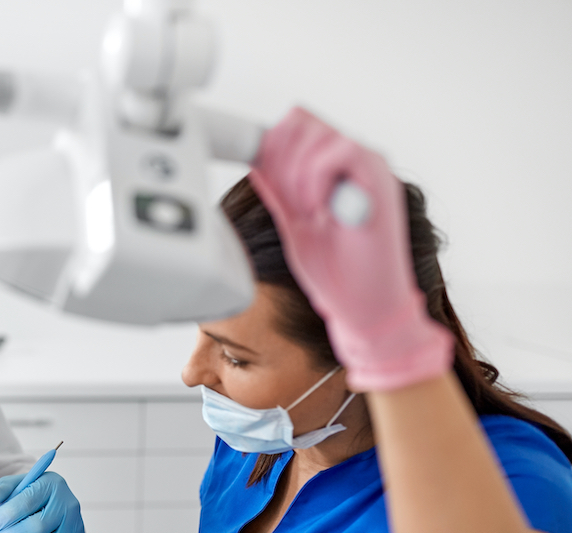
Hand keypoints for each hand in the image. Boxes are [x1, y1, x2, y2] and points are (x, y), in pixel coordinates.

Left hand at [249, 107, 452, 391]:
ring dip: (299, 172)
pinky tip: (317, 209)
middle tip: (289, 203)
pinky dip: (318, 177)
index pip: (296, 125)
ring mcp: (369, 167)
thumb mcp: (294, 225)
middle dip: (281, 159)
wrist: (366, 305)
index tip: (261, 176)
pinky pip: (341, 151)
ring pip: (319, 133)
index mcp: (333, 169)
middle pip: (302, 122)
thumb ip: (279, 193)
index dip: (271, 144)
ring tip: (308, 212)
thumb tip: (255, 162)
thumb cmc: (336, 271)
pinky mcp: (380, 180)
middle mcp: (353, 161)